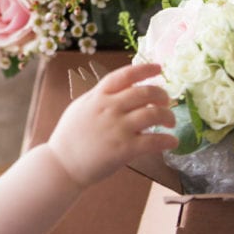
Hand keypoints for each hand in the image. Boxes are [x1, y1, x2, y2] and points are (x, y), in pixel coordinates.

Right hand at [48, 62, 176, 186]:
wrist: (62, 164)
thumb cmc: (69, 137)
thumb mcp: (81, 107)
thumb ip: (99, 97)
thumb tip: (119, 90)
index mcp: (98, 96)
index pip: (124, 75)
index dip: (144, 69)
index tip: (158, 68)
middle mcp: (109, 108)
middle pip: (145, 93)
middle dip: (162, 95)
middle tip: (167, 102)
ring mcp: (118, 128)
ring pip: (154, 114)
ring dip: (168, 116)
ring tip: (170, 122)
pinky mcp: (125, 149)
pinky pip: (154, 141)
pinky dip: (167, 140)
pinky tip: (172, 142)